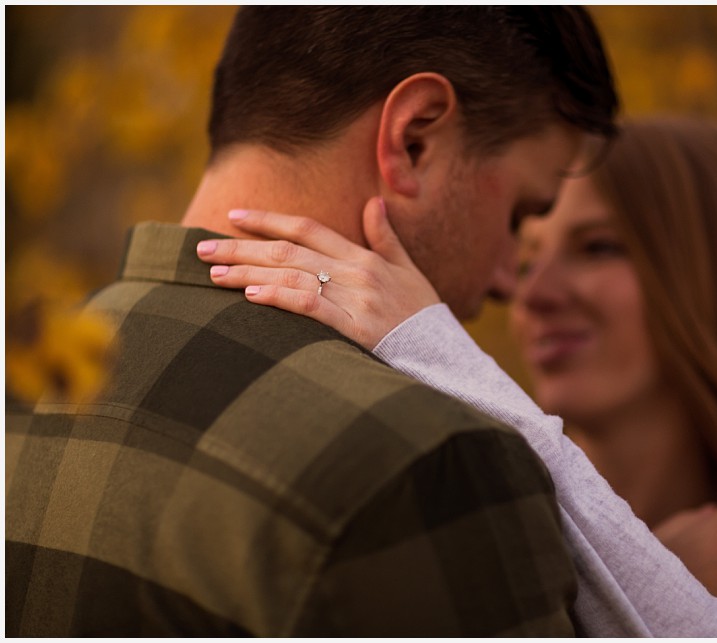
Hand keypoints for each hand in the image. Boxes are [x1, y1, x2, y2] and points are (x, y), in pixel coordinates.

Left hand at [196, 197, 439, 348]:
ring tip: (213, 274)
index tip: (235, 216)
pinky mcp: (356, 329)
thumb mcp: (410, 271)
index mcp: (365, 257)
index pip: (308, 229)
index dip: (269, 220)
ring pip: (292, 275)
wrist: (444, 355)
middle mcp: (357, 273)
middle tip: (202, 248)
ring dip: (248, 273)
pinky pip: (311, 307)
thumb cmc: (423, 316)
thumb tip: (374, 202)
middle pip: (289, 250)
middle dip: (242, 247)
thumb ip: (386, 238)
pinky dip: (279, 297)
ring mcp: (356, 300)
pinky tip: (250, 295)